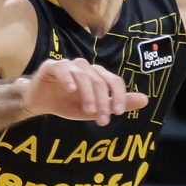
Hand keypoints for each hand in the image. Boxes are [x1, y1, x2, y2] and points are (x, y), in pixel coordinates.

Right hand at [18, 57, 146, 125]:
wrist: (40, 102)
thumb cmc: (67, 104)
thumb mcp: (94, 109)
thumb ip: (118, 103)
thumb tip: (145, 100)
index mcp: (97, 75)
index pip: (114, 81)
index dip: (119, 95)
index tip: (118, 113)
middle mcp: (85, 67)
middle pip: (99, 81)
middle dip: (102, 102)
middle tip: (102, 120)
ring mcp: (68, 65)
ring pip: (84, 75)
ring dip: (88, 94)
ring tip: (88, 111)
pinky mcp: (52, 66)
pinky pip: (62, 68)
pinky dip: (68, 78)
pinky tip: (71, 90)